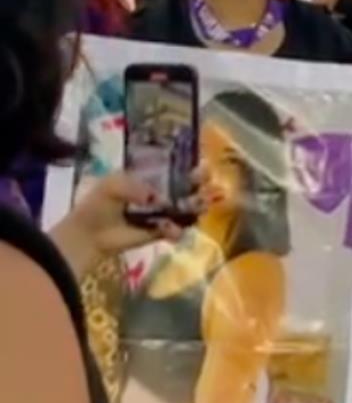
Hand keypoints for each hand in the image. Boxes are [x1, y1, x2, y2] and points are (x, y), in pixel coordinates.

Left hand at [50, 168, 208, 278]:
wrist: (89, 234)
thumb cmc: (98, 204)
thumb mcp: (113, 185)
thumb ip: (136, 186)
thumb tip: (158, 198)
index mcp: (149, 179)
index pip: (176, 172)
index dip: (190, 170)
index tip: (204, 169)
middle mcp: (159, 195)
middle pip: (187, 189)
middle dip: (200, 188)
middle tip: (211, 188)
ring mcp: (162, 214)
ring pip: (186, 210)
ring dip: (196, 208)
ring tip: (202, 206)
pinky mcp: (159, 232)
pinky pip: (175, 230)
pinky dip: (176, 230)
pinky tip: (172, 230)